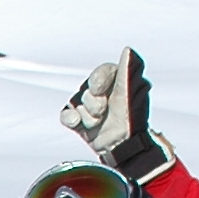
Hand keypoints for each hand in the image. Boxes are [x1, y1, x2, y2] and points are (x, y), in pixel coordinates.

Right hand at [60, 52, 175, 181]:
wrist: (123, 147)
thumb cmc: (132, 119)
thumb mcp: (132, 93)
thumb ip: (129, 70)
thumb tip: (127, 50)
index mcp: (115, 82)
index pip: (101, 72)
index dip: (99, 80)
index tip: (101, 90)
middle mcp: (101, 92)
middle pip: (86, 89)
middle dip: (94, 102)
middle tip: (104, 111)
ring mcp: (88, 106)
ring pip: (76, 102)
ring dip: (88, 115)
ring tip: (99, 122)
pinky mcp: (79, 120)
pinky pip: (65, 114)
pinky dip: (70, 119)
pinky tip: (78, 123)